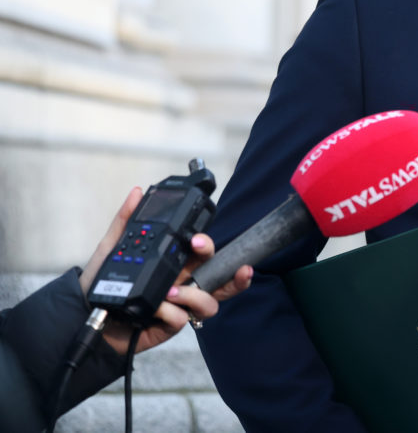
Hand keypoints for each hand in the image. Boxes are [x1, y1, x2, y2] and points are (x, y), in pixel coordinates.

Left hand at [79, 187, 252, 354]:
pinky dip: (170, 313)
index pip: (203, 252)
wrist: (85, 314)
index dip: (206, 245)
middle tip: (201, 259)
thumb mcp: (111, 247)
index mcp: (174, 263)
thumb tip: (136, 192)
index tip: (195, 240)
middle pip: (221, 278)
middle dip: (231, 273)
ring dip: (195, 295)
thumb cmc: (100, 283)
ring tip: (171, 292)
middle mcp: (182, 283)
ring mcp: (179, 305)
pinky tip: (156, 310)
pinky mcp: (169, 325)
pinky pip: (182, 319)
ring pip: (210, 303)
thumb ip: (125, 220)